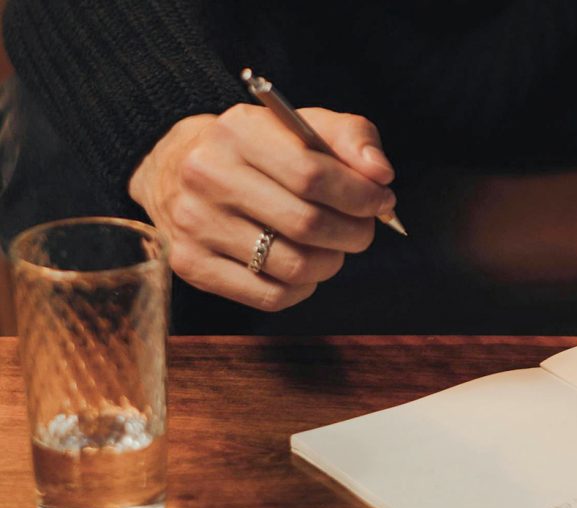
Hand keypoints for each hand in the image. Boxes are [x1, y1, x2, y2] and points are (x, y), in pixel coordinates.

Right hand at [129, 105, 396, 310]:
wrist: (179, 168)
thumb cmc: (261, 150)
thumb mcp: (303, 127)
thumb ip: (351, 138)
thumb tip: (380, 174)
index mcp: (238, 131)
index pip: (312, 175)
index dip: (360, 195)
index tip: (381, 201)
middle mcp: (208, 176)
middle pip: (307, 224)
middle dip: (354, 233)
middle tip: (363, 229)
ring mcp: (195, 224)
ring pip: (293, 266)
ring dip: (331, 263)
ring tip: (332, 248)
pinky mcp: (191, 265)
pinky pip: (271, 296)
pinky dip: (302, 288)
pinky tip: (303, 267)